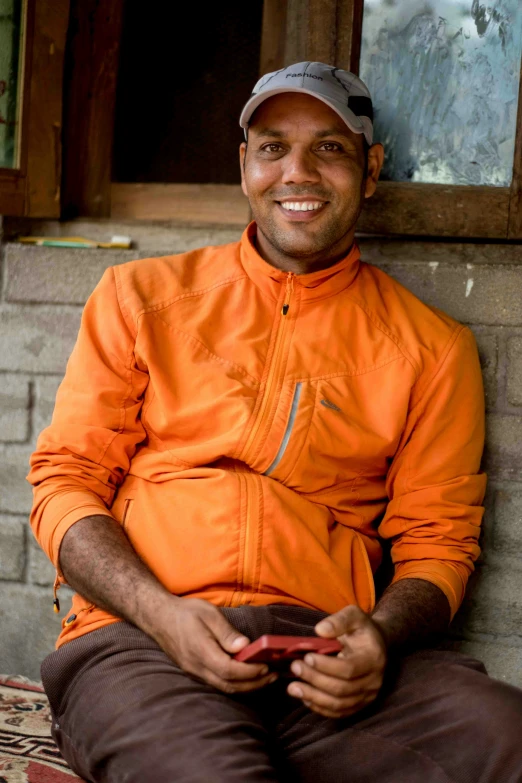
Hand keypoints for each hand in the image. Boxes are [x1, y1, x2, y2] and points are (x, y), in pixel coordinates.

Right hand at [149, 597, 277, 693]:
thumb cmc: (186, 612)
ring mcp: (195, 673)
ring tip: (266, 677)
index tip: (267, 666)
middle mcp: (198, 668)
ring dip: (247, 686)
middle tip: (274, 675)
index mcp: (201, 652)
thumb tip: (244, 647)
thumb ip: (226, 632)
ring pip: (224, 688)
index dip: (250, 672)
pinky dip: (236, 684)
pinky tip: (247, 676)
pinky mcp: (196, 673)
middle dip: (254, 684)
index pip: (229, 670)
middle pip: (229, 685)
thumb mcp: (208, 614)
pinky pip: (218, 684)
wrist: (160, 618)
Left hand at [286, 605, 386, 718]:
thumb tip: (320, 630)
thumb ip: (339, 621)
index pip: (349, 669)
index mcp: (373, 658)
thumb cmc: (361, 629)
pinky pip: (339, 713)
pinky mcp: (359, 705)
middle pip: (342, 689)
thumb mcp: (353, 615)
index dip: (326, 666)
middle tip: (295, 667)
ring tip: (293, 688)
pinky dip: (320, 708)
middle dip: (315, 680)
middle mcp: (373, 681)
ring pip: (339, 705)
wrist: (376, 644)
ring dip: (314, 697)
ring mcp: (367, 696)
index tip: (307, 657)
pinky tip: (305, 697)